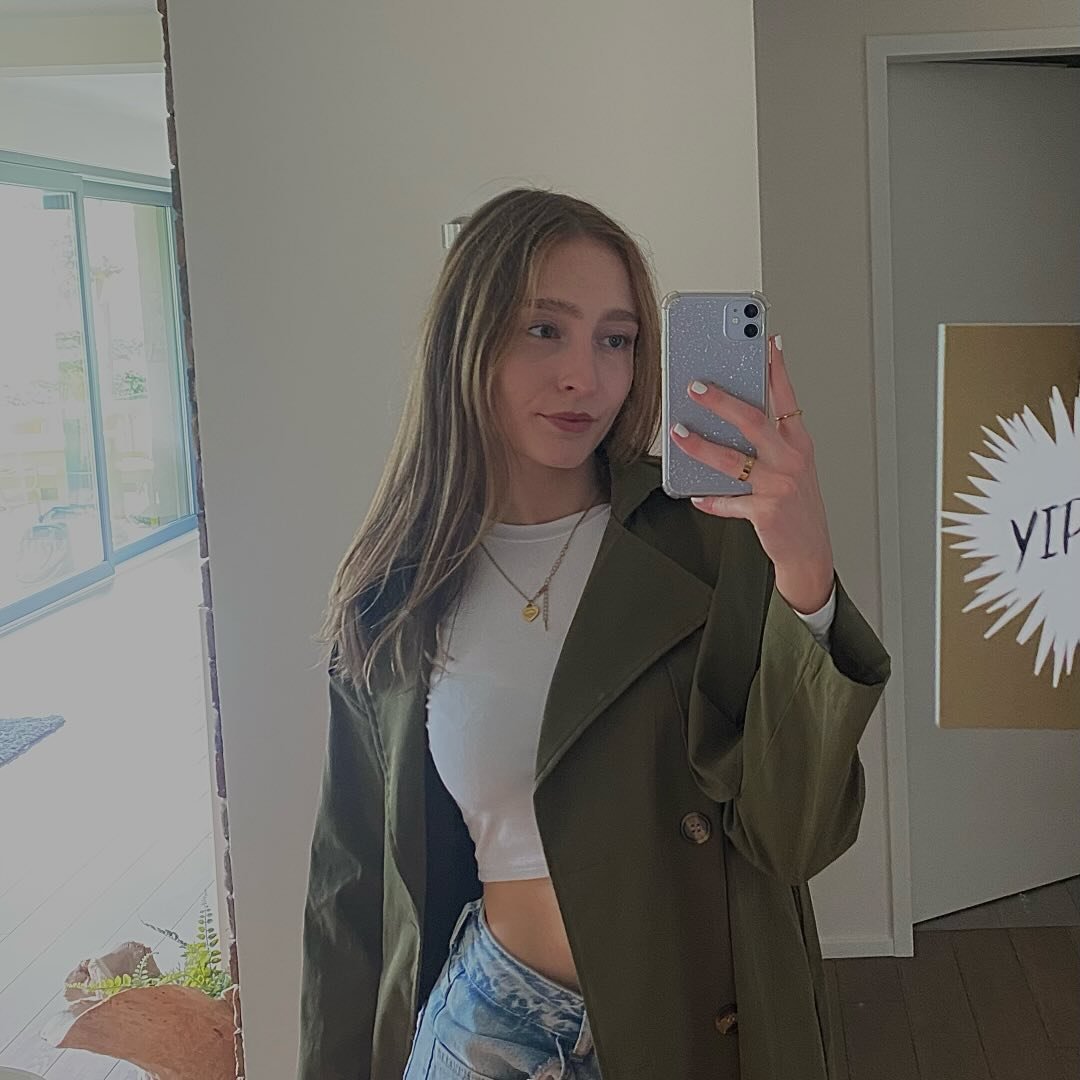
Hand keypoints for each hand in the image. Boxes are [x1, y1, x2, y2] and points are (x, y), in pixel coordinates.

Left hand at [670, 334, 834, 614]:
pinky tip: (695, 494)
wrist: (809, 549)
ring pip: (733, 460)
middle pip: (753, 422)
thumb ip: (769, 441)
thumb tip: (730, 417)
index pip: (787, 398)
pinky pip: (729, 501)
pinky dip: (710, 499)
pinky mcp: (766, 512)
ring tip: (679, 433)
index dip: (777, 369)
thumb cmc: (796, 504)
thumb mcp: (791, 466)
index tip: (767, 342)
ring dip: (701, 446)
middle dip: (721, 401)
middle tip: (695, 386)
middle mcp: (791, 460)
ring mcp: (779, 486)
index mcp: (799, 444)